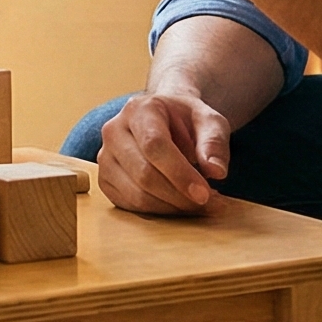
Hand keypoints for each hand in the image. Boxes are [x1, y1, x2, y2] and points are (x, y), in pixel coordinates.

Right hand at [96, 93, 231, 215]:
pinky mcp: (105, 180)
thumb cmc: (186, 121)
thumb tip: (216, 171)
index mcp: (139, 110)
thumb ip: (214, 143)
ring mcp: (105, 157)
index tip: (204, 194)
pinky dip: (158, 211)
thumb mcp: (209, 121)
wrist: (163, 121)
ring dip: (171, 207)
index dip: (180, 173)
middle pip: (144, 173)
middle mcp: (114, 131)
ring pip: (136, 195)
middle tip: (207, 203)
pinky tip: (177, 204)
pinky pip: (130, 205)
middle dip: (179, 196)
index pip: (154, 145)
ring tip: (196, 204)